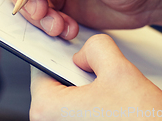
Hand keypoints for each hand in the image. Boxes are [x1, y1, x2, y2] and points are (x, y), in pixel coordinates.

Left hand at [30, 34, 161, 120]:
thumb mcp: (120, 71)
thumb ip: (97, 47)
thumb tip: (88, 49)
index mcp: (47, 108)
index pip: (41, 65)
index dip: (61, 53)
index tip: (73, 51)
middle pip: (58, 82)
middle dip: (81, 74)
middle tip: (103, 78)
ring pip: (73, 98)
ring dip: (92, 91)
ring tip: (114, 97)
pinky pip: (82, 114)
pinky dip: (97, 107)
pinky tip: (116, 109)